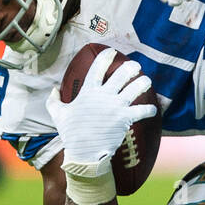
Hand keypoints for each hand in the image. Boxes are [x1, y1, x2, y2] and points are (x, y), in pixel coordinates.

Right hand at [45, 50, 156, 168]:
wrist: (84, 152)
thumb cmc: (71, 134)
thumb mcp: (57, 114)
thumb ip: (53, 100)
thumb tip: (52, 90)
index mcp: (88, 91)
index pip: (98, 67)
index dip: (106, 57)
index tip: (113, 51)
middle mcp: (104, 96)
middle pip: (122, 74)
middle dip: (132, 67)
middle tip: (136, 66)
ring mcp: (116, 106)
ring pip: (136, 87)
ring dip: (144, 82)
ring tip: (146, 81)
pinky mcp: (125, 118)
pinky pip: (143, 110)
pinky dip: (150, 109)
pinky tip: (152, 109)